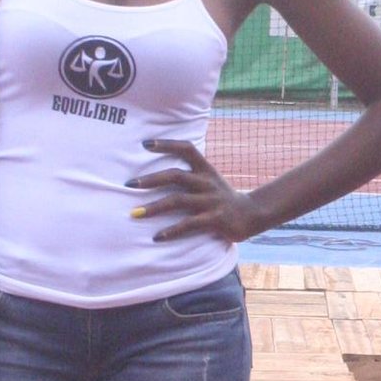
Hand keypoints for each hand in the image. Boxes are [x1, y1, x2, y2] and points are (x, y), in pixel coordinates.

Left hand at [127, 138, 260, 242]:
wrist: (251, 214)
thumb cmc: (222, 197)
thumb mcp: (210, 180)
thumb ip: (190, 174)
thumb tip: (158, 172)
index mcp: (205, 170)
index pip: (187, 149)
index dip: (167, 144)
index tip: (145, 144)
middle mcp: (207, 182)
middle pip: (176, 175)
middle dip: (150, 180)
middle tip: (129, 185)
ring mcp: (211, 201)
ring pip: (178, 201)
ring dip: (154, 207)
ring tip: (135, 214)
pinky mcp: (214, 219)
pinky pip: (189, 224)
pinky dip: (172, 231)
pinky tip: (157, 236)